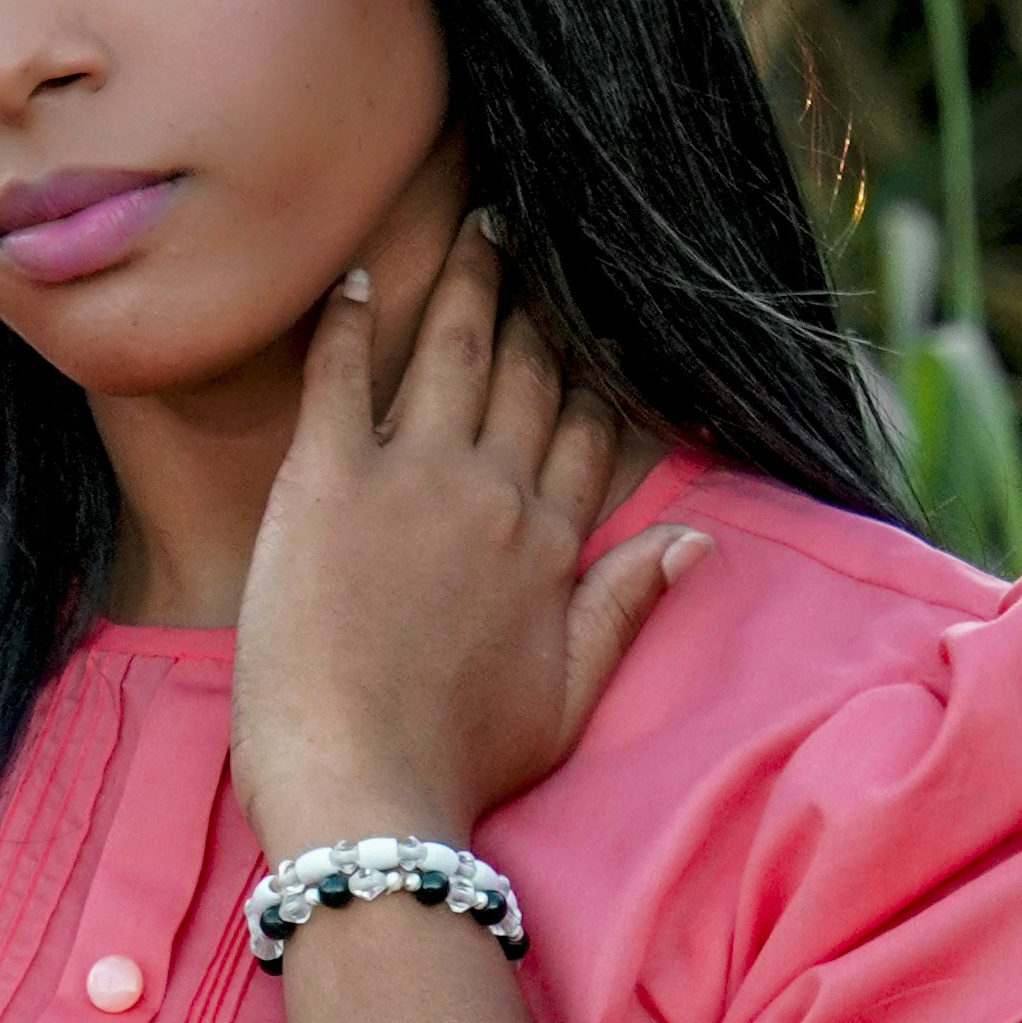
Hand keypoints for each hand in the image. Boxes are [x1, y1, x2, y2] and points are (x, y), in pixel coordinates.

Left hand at [230, 208, 707, 855]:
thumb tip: (695, 539)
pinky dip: (348, 320)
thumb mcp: (568, 696)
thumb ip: (626, 607)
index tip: (589, 328)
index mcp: (547, 545)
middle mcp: (492, 493)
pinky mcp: (326, 483)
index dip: (589, 375)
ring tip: (473, 228)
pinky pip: (340, 376)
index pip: (585, 433)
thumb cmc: (461, 764)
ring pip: (450, 352)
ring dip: (464, 284)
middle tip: (530, 241)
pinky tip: (354, 276)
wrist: (367, 793)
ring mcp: (411, 480)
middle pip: (524, 375)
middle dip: (534, 304)